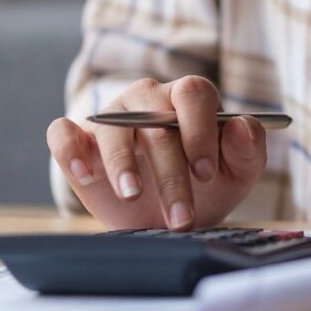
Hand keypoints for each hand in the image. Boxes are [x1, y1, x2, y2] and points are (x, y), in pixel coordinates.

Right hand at [47, 76, 266, 229]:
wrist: (169, 216)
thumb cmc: (207, 186)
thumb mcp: (239, 173)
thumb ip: (248, 149)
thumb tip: (239, 125)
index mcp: (189, 98)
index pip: (193, 93)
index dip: (200, 131)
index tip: (206, 173)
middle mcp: (148, 99)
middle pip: (154, 119)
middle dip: (170, 172)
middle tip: (180, 215)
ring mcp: (111, 116)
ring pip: (111, 125)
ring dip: (123, 163)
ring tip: (133, 194)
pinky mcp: (78, 141)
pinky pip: (62, 133)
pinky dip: (69, 149)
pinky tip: (85, 172)